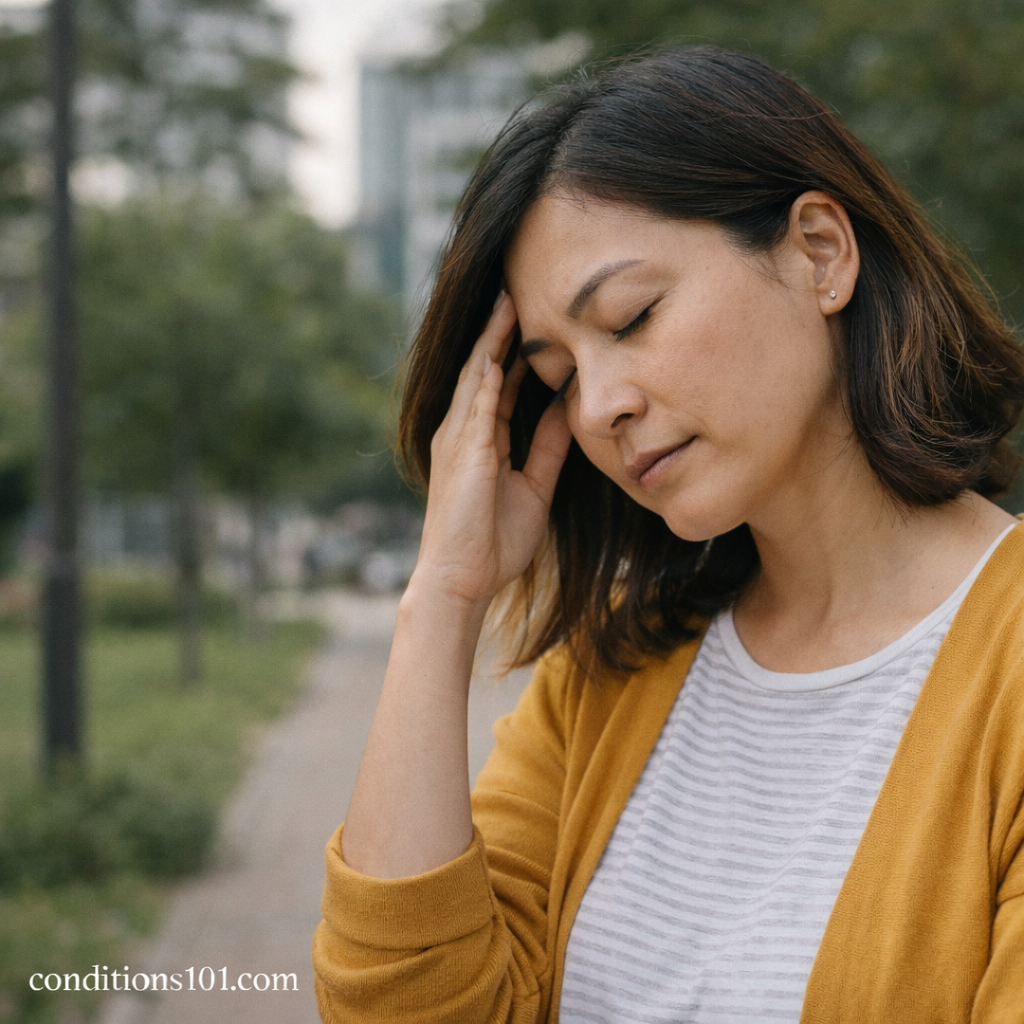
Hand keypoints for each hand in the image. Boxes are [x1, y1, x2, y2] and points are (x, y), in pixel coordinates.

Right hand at [412, 292, 572, 608]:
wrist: (462, 580)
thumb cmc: (492, 543)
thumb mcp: (533, 487)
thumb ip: (546, 449)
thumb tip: (566, 411)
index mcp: (480, 441)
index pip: (501, 384)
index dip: (517, 352)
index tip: (537, 321)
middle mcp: (463, 432)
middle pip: (485, 369)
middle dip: (501, 331)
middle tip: (519, 289)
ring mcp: (459, 438)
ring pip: (478, 375)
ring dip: (493, 338)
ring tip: (509, 299)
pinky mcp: (463, 450)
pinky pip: (478, 402)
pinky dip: (489, 372)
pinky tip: (501, 344)